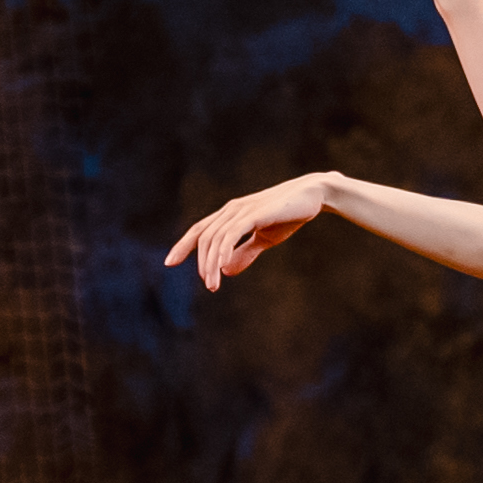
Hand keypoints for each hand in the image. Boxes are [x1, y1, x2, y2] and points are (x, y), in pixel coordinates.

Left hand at [166, 173, 337, 291]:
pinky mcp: (254, 213)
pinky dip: (223, 250)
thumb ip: (245, 253)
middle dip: (200, 262)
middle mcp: (231, 210)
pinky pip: (231, 233)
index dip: (183, 245)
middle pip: (204, 237)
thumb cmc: (289, 215)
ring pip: (215, 238)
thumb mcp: (264, 238)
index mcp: (231, 214)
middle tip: (209, 286)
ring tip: (213, 285)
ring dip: (211, 263)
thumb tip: (226, 271)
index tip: (169, 263)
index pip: (200, 230)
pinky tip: (221, 266)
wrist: (313, 196)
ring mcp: (242, 210)